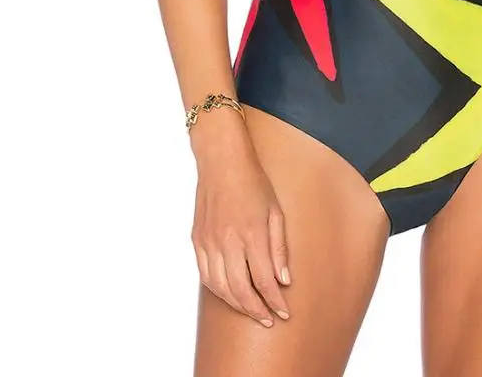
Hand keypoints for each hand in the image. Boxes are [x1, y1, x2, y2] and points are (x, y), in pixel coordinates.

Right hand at [190, 119, 291, 327]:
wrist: (222, 162)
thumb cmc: (254, 182)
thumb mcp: (276, 211)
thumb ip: (279, 247)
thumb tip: (284, 280)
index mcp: (251, 232)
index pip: (264, 279)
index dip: (275, 301)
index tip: (284, 313)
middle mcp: (228, 241)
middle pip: (241, 290)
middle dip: (256, 310)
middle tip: (268, 319)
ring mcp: (209, 242)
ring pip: (221, 288)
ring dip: (237, 305)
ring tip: (252, 311)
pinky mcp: (198, 240)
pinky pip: (206, 276)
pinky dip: (219, 291)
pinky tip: (230, 295)